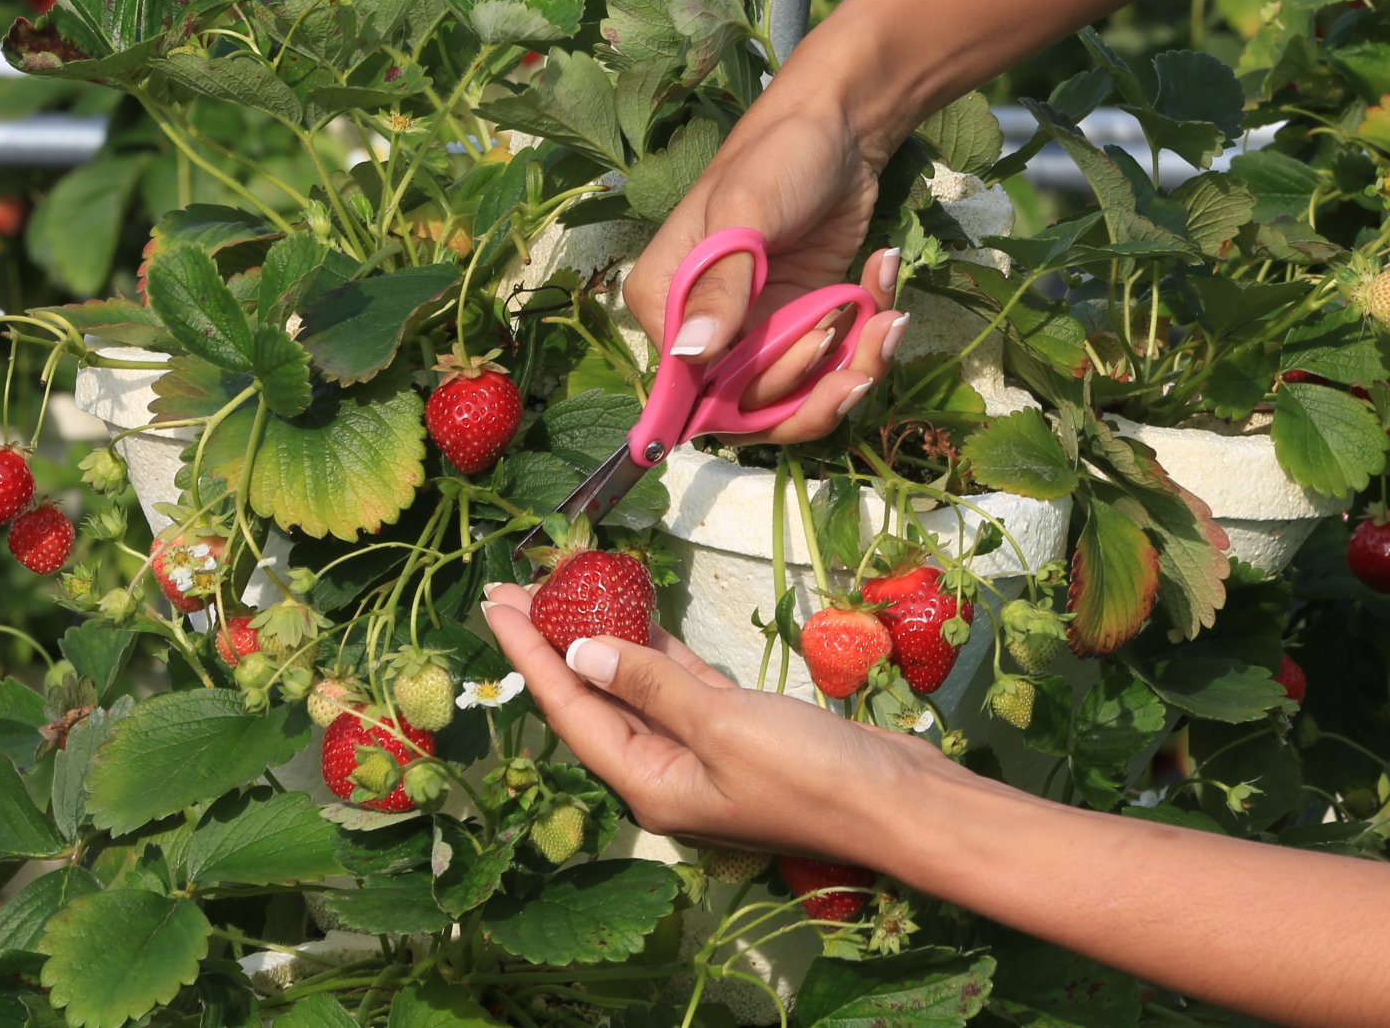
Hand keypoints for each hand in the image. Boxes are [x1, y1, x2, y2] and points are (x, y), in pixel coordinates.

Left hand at [482, 582, 956, 867]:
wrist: (897, 803)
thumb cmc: (809, 774)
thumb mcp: (722, 724)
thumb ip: (650, 683)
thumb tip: (580, 649)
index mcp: (649, 782)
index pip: (570, 707)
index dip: (528, 652)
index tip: (493, 602)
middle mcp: (663, 770)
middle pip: (590, 696)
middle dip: (549, 641)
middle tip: (510, 586)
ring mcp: (700, 751)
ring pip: (633, 685)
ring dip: (599, 637)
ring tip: (561, 588)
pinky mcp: (736, 730)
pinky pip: (677, 684)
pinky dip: (654, 649)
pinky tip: (634, 614)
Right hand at [624, 103, 908, 439]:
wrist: (838, 128)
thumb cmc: (777, 156)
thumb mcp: (746, 213)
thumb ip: (722, 286)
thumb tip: (691, 353)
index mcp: (666, 302)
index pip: (692, 392)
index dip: (750, 394)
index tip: (810, 352)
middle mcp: (705, 331)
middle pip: (750, 409)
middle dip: (813, 390)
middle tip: (858, 341)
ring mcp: (758, 334)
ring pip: (800, 398)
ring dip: (854, 369)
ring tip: (887, 319)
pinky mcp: (804, 327)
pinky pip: (833, 368)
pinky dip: (869, 341)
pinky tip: (884, 287)